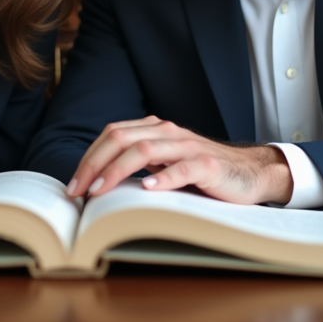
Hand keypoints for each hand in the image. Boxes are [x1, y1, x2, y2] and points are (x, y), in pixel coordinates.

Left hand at [65, 116, 292, 204]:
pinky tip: (148, 189)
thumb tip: (96, 184)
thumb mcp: (164, 165)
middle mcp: (168, 133)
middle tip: (77, 191)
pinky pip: (182, 169)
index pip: (112, 135)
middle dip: (94, 165)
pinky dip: (163, 178)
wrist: (249, 173)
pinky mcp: (208, 165)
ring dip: (117, 170)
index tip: (73, 186)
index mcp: (154, 130)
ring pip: (145, 150)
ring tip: (100, 191)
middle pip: (121, 139)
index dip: (89, 158)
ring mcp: (188, 147)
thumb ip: (138, 166)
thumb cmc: (201, 174)